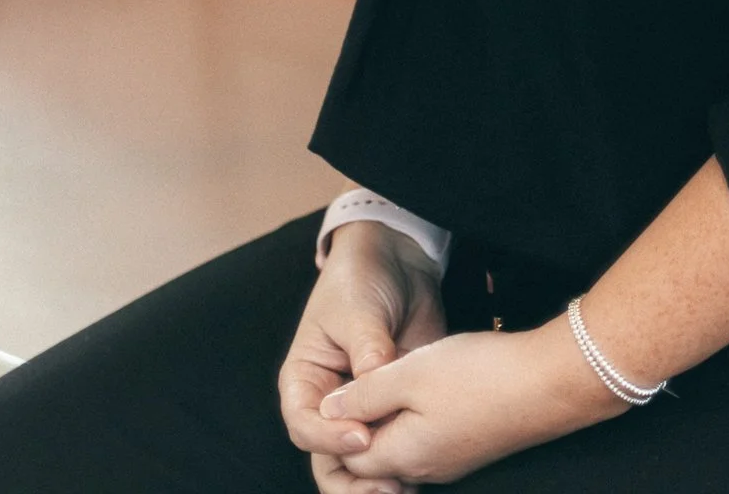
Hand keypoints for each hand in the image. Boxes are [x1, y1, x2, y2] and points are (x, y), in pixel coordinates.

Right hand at [280, 222, 448, 493]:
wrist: (398, 258)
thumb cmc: (361, 278)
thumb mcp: (357, 310)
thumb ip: (367, 349)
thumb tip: (376, 384)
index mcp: (305, 380)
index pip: (305, 425)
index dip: (329, 438)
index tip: (363, 437)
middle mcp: (329, 402)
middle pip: (328, 458)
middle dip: (352, 479)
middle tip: (385, 487)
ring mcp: (362, 407)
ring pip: (361, 460)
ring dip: (379, 477)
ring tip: (405, 487)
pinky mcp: (393, 404)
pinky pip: (394, 441)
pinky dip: (404, 459)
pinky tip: (424, 468)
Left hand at [318, 316, 625, 484]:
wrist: (549, 383)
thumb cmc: (479, 375)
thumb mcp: (410, 373)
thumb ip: (365, 392)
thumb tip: (329, 409)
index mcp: (402, 454)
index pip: (347, 456)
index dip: (335, 424)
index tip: (339, 384)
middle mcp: (424, 468)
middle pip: (374, 457)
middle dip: (360, 423)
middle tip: (361, 381)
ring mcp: (452, 460)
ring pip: (402, 445)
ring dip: (389, 417)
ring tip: (391, 377)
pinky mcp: (472, 445)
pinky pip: (428, 439)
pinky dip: (415, 416)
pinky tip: (425, 384)